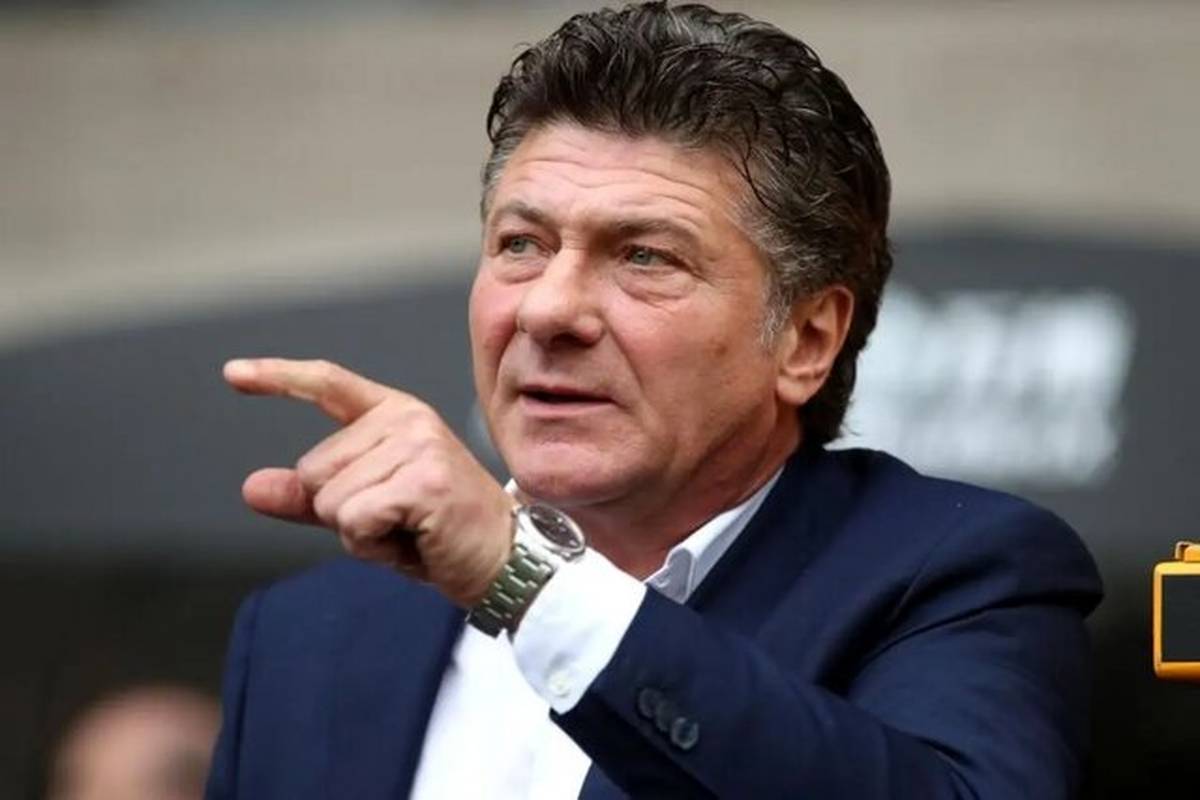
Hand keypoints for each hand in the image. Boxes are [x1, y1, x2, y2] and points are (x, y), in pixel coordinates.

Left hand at [223, 357, 514, 607]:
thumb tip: (250, 487)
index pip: (329, 384)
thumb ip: (310, 496)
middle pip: (313, 470)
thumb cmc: (438, 532)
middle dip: (342, 513)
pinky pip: (353, 521)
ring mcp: (419, 446)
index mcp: (395, 413)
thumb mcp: (365, 510)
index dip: (278, 378)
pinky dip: (373, 546)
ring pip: (330, 500)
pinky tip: (414, 541)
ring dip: (359, 534)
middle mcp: (407, 419)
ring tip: (410, 531)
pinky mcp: (425, 481)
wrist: (502, 560)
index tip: (232, 373)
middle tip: (398, 520)